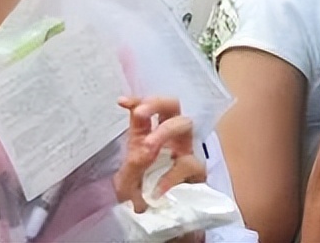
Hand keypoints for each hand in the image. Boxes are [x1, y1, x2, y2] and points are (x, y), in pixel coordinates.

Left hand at [114, 96, 205, 212]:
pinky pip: (188, 162)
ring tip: (149, 147)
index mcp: (147, 134)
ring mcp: (185, 150)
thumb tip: (145, 148)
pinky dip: (172, 173)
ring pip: (184, 124)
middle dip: (157, 103)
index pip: (144, 109)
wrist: (160, 219)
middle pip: (171, 105)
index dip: (136, 101)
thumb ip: (133, 162)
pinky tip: (159, 187)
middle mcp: (168, 137)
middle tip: (142, 112)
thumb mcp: (128, 179)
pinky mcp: (197, 169)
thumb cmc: (142, 193)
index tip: (122, 102)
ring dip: (165, 131)